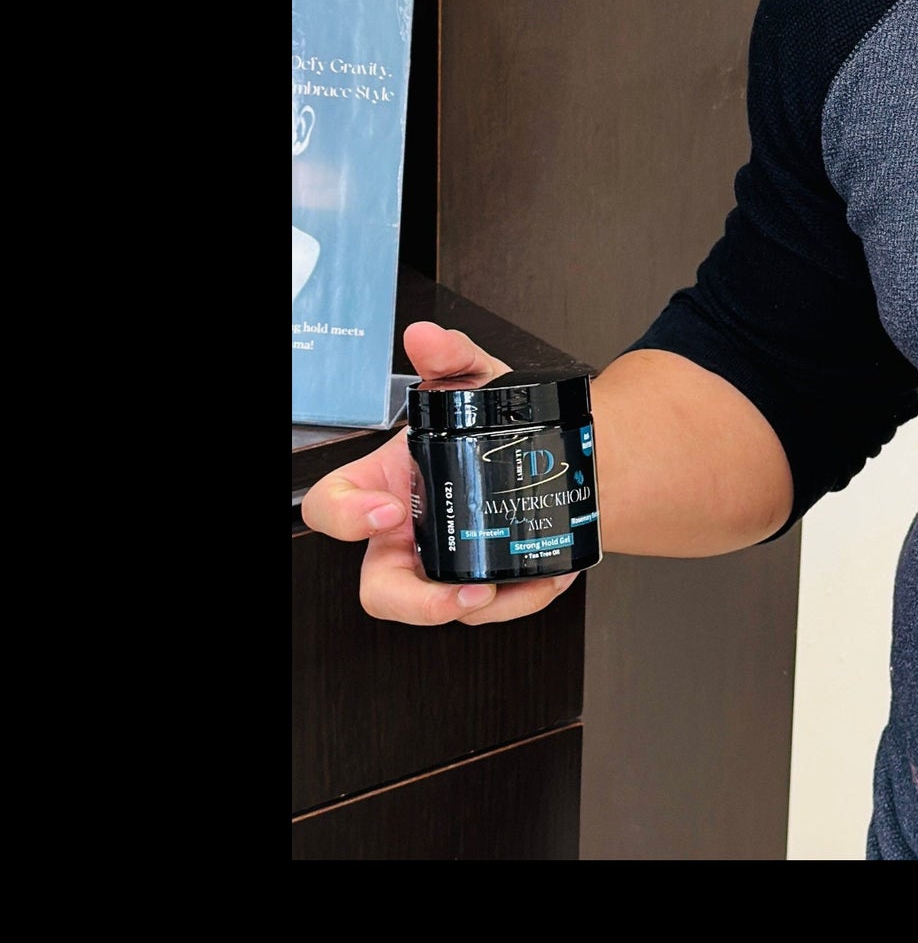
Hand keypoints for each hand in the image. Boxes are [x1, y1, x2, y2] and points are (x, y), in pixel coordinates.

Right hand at [299, 321, 580, 625]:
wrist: (556, 450)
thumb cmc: (498, 421)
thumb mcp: (477, 381)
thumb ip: (451, 357)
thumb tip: (426, 338)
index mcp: (388, 484)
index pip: (333, 507)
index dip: (347, 517)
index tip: (392, 508)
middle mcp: (409, 533)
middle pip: (380, 589)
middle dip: (414, 601)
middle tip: (460, 588)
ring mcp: (445, 561)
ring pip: (439, 608)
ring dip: (478, 607)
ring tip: (513, 584)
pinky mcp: (486, 581)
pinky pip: (495, 607)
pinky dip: (524, 596)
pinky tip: (550, 574)